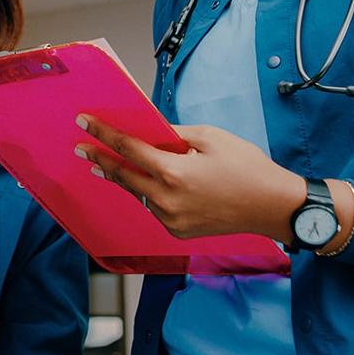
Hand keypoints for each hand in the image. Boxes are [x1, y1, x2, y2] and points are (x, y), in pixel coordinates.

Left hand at [74, 115, 305, 241]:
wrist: (272, 206)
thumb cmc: (246, 166)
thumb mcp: (210, 137)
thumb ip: (174, 135)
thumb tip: (151, 132)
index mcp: (174, 173)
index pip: (129, 149)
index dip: (104, 134)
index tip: (85, 123)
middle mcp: (167, 200)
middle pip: (124, 176)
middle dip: (100, 160)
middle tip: (81, 148)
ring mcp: (172, 220)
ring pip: (139, 194)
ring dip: (123, 177)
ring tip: (103, 164)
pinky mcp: (179, 231)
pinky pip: (154, 207)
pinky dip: (146, 192)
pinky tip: (143, 181)